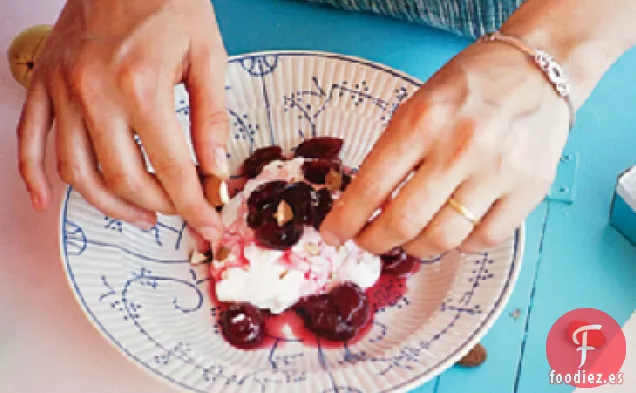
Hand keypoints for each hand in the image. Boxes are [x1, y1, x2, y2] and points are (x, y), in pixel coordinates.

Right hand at [17, 0, 228, 240]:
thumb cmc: (170, 2)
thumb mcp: (208, 55)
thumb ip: (212, 118)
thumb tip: (215, 169)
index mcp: (141, 86)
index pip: (170, 167)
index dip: (193, 205)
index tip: (210, 227)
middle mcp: (94, 93)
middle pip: (122, 177)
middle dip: (158, 206)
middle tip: (180, 210)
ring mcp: (61, 90)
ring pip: (75, 171)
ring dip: (108, 205)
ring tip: (139, 214)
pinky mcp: (43, 83)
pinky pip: (28, 141)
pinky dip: (34, 177)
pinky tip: (46, 202)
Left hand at [320, 40, 570, 255]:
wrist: (538, 70)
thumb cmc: (469, 86)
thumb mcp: (417, 106)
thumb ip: (392, 153)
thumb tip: (364, 205)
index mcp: (421, 122)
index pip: (371, 187)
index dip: (345, 221)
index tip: (332, 235)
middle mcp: (459, 148)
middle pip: (404, 222)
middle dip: (375, 242)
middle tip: (368, 242)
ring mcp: (498, 172)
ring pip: (444, 239)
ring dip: (416, 248)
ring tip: (410, 238)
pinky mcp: (529, 190)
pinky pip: (484, 240)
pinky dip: (460, 245)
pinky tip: (452, 230)